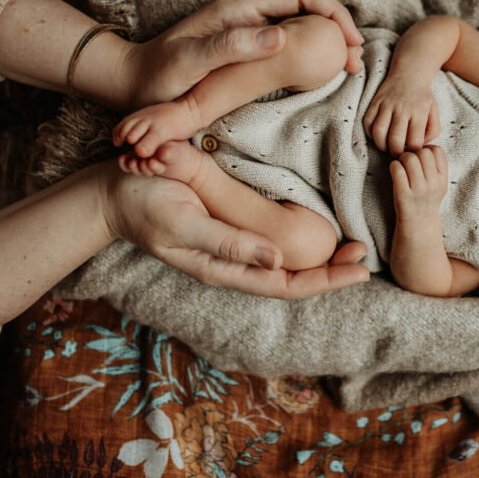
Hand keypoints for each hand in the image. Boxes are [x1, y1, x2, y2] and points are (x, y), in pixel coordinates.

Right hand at [101, 164, 370, 297]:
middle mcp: (231, 262)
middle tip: (366, 256)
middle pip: (291, 278)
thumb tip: (276, 261)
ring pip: (283, 263)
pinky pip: (270, 243)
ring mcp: (229, 248)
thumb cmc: (145, 203)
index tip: (359, 268)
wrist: (111, 193)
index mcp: (223, 267)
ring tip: (351, 248)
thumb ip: (227, 243)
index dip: (325, 280)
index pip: (285, 284)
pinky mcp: (226, 229)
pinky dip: (299, 241)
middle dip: (331, 272)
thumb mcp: (184, 221)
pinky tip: (315, 233)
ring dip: (319, 259)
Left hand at [125, 0, 363, 110]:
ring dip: (326, 41)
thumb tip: (281, 37)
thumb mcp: (190, 62)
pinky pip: (286, 43)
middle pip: (306, 6)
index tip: (350, 42)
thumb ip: (231, 46)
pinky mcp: (243, 47)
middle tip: (356, 60)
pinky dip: (309, 53)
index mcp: (239, 8)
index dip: (333, 12)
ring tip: (346, 68)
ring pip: (299, 24)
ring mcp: (245, 30)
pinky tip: (317, 73)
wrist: (130, 83)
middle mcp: (246, 13)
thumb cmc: (157, 76)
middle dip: (337, 27)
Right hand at [364, 75, 439, 155]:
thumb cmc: (422, 98)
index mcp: (418, 112)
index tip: (412, 152)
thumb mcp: (434, 112)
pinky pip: (367, 123)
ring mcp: (386, 105)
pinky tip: (378, 136)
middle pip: (395, 140)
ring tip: (387, 147)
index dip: (413, 152)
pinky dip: (370, 134)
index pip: (414, 142)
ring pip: (378, 133)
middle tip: (398, 154)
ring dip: (381, 145)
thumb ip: (432, 131)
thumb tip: (420, 145)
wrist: (409, 74)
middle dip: (396, 153)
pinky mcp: (375, 102)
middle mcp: (402, 109)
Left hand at [390, 146, 447, 219]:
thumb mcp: (438, 184)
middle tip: (408, 161)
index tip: (421, 158)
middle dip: (413, 153)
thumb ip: (436, 166)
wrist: (418, 224)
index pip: (437, 150)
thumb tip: (425, 145)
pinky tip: (395, 172)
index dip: (427, 149)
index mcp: (442, 179)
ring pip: (409, 158)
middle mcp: (433, 184)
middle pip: (423, 152)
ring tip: (401, 166)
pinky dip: (393, 166)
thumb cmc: (425, 199)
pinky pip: (397, 169)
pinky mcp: (403, 194)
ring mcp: (418, 190)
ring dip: (402, 158)